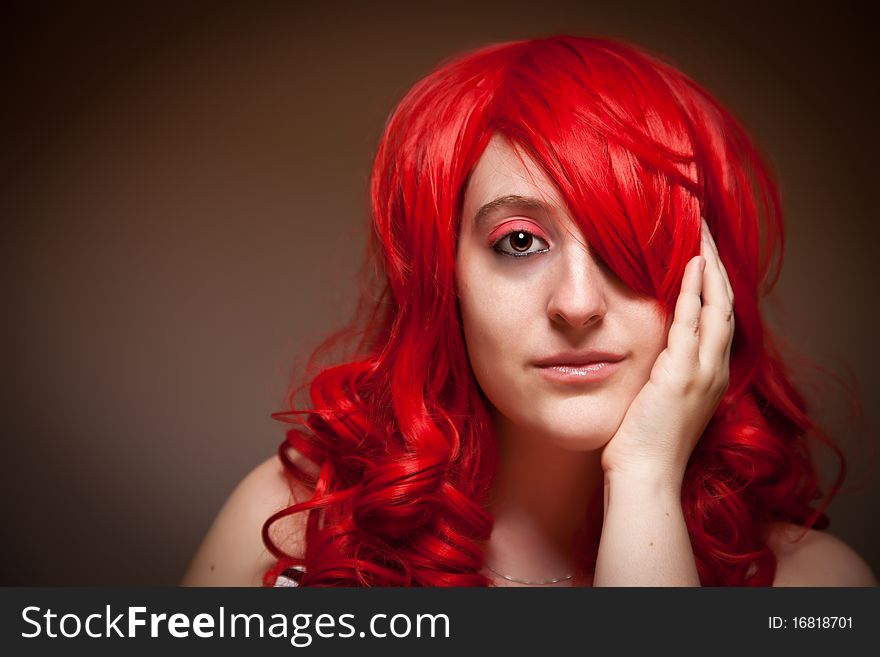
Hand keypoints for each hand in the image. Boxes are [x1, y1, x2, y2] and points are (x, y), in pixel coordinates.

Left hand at [600, 218, 734, 485]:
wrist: (644, 478)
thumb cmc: (643, 444)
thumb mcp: (658, 402)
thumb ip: (662, 374)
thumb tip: (650, 353)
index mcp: (709, 376)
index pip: (718, 319)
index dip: (714, 284)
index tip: (703, 255)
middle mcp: (714, 370)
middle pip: (725, 304)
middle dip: (717, 265)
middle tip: (706, 229)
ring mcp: (702, 372)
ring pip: (716, 306)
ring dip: (709, 267)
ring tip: (701, 232)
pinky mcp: (682, 375)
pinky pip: (693, 323)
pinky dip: (694, 292)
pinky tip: (690, 265)